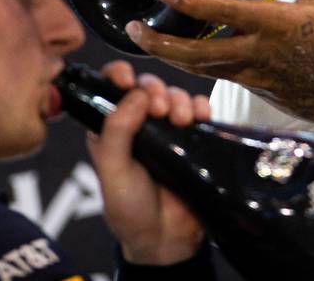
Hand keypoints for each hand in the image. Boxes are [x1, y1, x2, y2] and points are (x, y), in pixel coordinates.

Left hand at [86, 61, 210, 264]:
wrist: (165, 238)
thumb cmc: (130, 208)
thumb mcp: (113, 171)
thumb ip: (116, 132)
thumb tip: (134, 94)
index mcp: (111, 128)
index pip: (110, 89)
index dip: (118, 75)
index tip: (126, 78)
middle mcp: (139, 124)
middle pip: (148, 87)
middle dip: (154, 90)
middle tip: (159, 109)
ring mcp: (168, 130)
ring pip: (175, 95)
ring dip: (179, 100)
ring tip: (181, 119)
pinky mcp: (194, 137)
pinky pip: (200, 109)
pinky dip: (202, 106)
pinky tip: (201, 117)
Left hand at [126, 0, 313, 128]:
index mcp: (276, 24)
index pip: (224, 14)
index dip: (190, 4)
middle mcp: (257, 53)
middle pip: (196, 54)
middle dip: (160, 43)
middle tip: (133, 29)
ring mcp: (251, 75)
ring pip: (198, 69)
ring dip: (167, 55)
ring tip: (143, 38)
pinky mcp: (251, 88)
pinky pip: (214, 76)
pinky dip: (191, 65)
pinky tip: (176, 52)